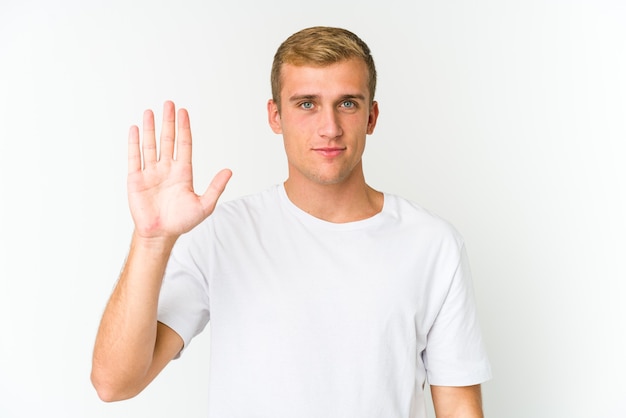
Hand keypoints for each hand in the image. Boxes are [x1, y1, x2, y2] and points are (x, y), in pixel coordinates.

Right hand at [127, 101, 231, 240]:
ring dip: (150, 129)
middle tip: (169, 104)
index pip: (184, 144)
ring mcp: (151, 173)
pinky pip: (134, 157)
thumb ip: (215, 187)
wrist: (160, 235)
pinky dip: (134, 143)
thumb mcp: (204, 205)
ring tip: (151, 112)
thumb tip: (229, 171)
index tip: (183, 112)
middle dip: (168, 122)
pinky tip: (135, 129)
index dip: (184, 128)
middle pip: (167, 140)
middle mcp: (166, 169)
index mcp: (183, 173)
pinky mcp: (136, 179)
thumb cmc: (181, 222)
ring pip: (150, 145)